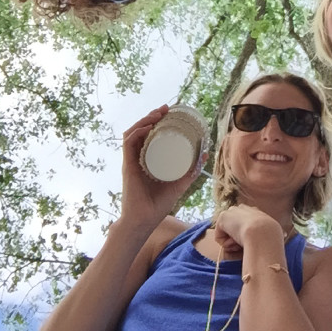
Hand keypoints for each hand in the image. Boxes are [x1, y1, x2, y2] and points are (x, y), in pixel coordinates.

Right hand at [120, 106, 206, 231]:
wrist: (144, 221)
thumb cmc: (158, 205)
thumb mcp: (179, 184)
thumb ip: (190, 171)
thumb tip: (204, 154)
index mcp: (147, 159)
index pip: (149, 134)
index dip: (157, 120)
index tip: (169, 111)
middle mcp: (137, 158)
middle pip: (141, 130)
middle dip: (152, 116)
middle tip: (166, 109)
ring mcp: (131, 161)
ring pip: (133, 133)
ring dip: (144, 120)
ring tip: (158, 114)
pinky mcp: (127, 166)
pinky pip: (128, 144)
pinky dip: (137, 132)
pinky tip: (147, 127)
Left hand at [213, 205, 282, 253]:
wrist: (261, 234)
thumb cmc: (271, 238)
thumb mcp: (273, 235)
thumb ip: (266, 235)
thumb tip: (281, 240)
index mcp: (257, 212)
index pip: (248, 223)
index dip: (248, 236)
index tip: (253, 243)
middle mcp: (244, 209)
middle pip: (236, 227)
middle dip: (238, 237)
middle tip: (246, 244)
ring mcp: (233, 212)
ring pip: (228, 233)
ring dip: (232, 242)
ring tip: (241, 244)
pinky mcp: (222, 218)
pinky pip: (220, 237)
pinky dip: (226, 243)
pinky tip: (234, 242)